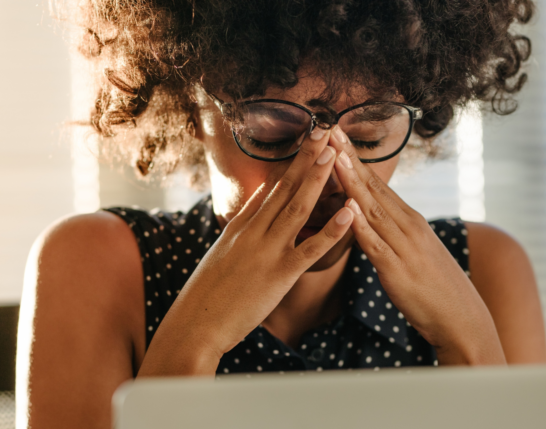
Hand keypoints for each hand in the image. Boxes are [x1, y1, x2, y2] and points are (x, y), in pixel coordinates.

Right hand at [137, 126, 356, 375]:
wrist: (195, 323)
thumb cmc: (208, 294)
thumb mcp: (222, 252)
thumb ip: (242, 226)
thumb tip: (259, 200)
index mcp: (241, 226)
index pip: (271, 187)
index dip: (292, 162)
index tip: (308, 140)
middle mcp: (254, 231)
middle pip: (285, 187)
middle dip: (307, 158)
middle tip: (325, 130)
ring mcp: (267, 250)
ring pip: (298, 208)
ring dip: (318, 179)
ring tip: (335, 154)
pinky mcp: (280, 274)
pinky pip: (311, 249)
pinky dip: (332, 229)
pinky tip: (350, 212)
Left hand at [327, 127, 505, 364]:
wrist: (462, 320)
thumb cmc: (435, 288)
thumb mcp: (414, 251)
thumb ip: (393, 232)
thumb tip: (371, 217)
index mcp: (410, 221)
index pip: (377, 183)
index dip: (354, 158)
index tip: (336, 134)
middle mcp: (408, 227)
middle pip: (373, 187)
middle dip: (348, 158)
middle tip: (328, 129)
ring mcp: (404, 247)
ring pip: (372, 209)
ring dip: (352, 182)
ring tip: (334, 157)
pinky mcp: (397, 271)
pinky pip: (376, 245)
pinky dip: (361, 226)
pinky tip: (348, 210)